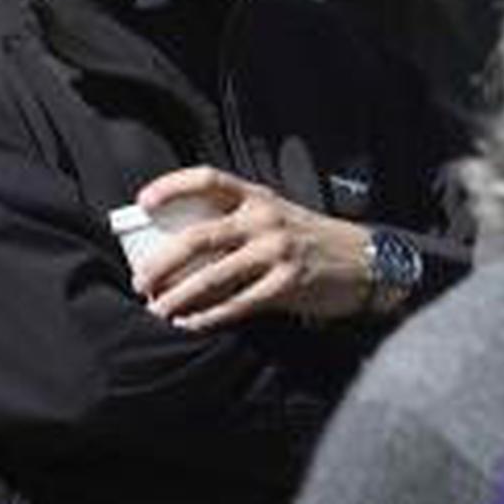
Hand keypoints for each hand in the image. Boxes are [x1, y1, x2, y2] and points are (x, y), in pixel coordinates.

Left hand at [130, 166, 372, 331]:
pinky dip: (209, 317)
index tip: (142, 202)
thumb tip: (179, 247)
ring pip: (213, 275)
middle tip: (140, 280)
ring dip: (179, 295)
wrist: (363, 259)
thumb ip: (235, 222)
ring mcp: (276, 251)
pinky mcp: (286, 284)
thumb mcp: (274, 216)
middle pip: (199, 236)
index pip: (207, 179)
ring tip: (157, 308)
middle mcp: (263, 219)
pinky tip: (190, 324)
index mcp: (256, 196)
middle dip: (162, 261)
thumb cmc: (308, 238)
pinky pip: (237, 304)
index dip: (171, 187)